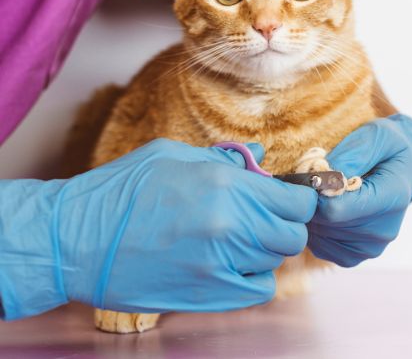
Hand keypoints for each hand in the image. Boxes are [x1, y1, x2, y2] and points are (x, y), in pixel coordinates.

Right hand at [0, 139, 316, 319]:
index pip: (297, 200)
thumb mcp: (172, 156)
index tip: (288, 198)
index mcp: (225, 183)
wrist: (75, 240)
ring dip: (265, 249)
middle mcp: (230, 224)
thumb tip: (260, 156)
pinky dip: (253, 277)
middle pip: (294, 233)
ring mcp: (221, 263)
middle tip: (262, 219)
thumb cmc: (119, 191)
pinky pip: (259, 289)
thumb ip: (225, 157)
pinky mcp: (209, 294)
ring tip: (236, 239)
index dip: (298, 198)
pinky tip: (231, 264)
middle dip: (285, 224)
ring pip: (276, 260)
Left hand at [307, 115, 411, 266]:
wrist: (405, 168)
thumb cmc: (389, 148)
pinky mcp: (355, 257)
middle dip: (312, 199)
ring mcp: (370, 248)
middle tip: (318, 177)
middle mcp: (384, 230)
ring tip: (326, 191)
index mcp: (391, 198)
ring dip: (313, 212)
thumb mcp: (377, 136)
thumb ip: (352, 154)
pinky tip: (328, 208)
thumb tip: (323, 176)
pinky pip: (319, 246)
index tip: (316, 170)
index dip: (316, 189)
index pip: (336, 209)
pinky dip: (317, 226)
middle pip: (324, 223)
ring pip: (318, 235)